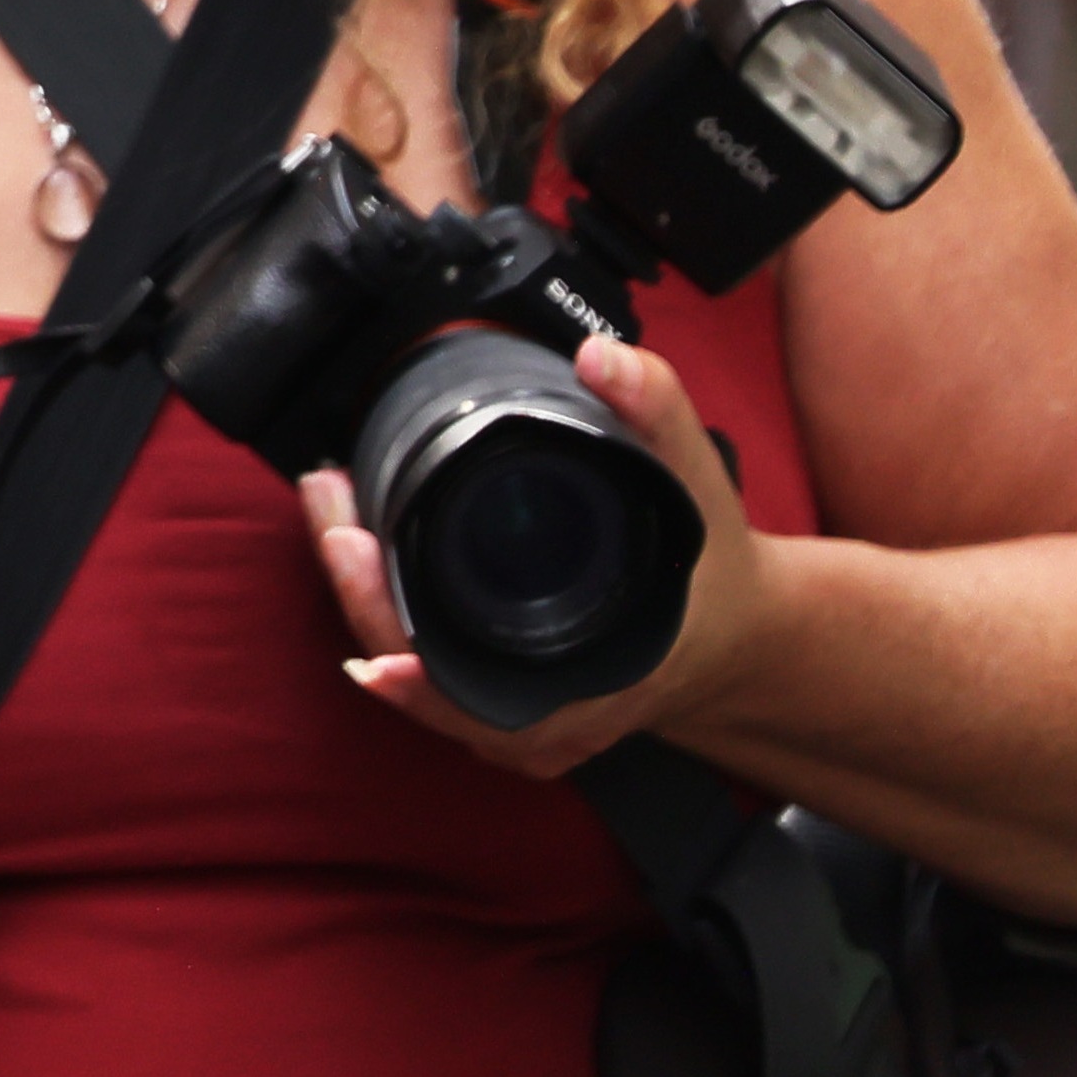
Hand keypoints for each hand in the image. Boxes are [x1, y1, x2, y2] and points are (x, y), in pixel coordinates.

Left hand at [302, 324, 774, 774]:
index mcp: (599, 679)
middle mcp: (554, 715)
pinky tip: (354, 565)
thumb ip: (654, 410)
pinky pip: (431, 677)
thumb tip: (600, 356)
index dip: (416, 665)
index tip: (369, 604)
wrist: (745, 633)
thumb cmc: (713, 568)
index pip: (481, 693)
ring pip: (418, 681)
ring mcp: (528, 719)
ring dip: (366, 603)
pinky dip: (389, 622)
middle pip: (426, 681)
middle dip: (363, 597)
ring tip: (332, 517)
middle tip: (332, 511)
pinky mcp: (510, 702)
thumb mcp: (695, 481)